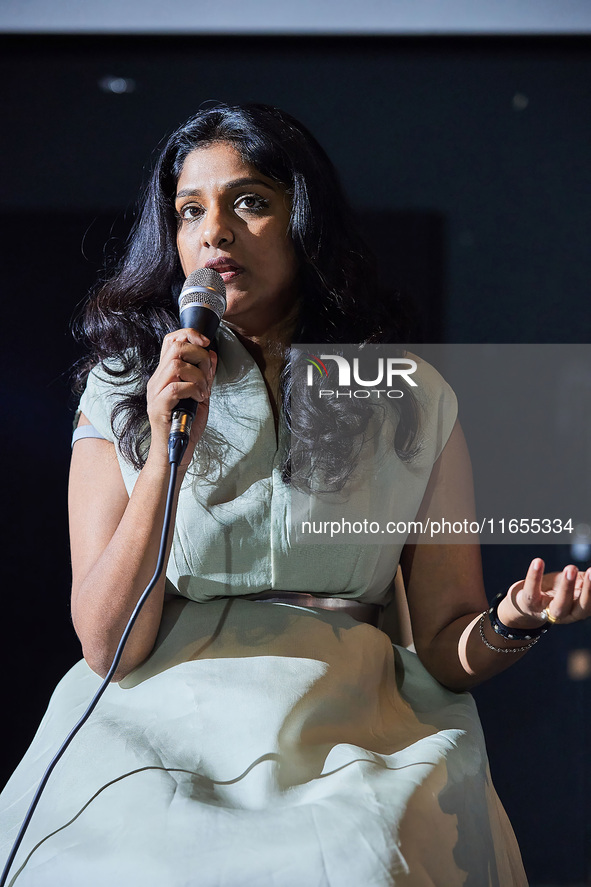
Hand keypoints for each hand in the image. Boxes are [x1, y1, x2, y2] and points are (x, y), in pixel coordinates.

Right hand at [145, 329, 216, 470]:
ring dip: (198, 375)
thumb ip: (205, 376)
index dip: (189, 334)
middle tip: (208, 375)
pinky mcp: (158, 408)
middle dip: (200, 356)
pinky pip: (176, 387)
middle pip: (175, 347)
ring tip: (204, 391)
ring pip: (176, 365)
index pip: (171, 340)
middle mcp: (157, 381)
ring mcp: (155, 393)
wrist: (175, 454)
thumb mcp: (200, 396)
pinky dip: (193, 389)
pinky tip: (199, 399)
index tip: (206, 343)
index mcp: (165, 375)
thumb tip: (213, 354)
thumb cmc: (186, 428)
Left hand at [499, 558, 590, 628]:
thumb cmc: (553, 592)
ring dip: (567, 587)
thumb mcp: (571, 585)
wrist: (525, 604)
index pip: (590, 604)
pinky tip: (538, 561)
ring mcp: (547, 611)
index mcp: (578, 609)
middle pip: (581, 608)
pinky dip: (534, 576)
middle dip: (588, 590)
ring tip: (571, 568)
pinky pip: (531, 591)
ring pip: (560, 605)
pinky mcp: (528, 604)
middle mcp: (566, 614)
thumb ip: (584, 580)